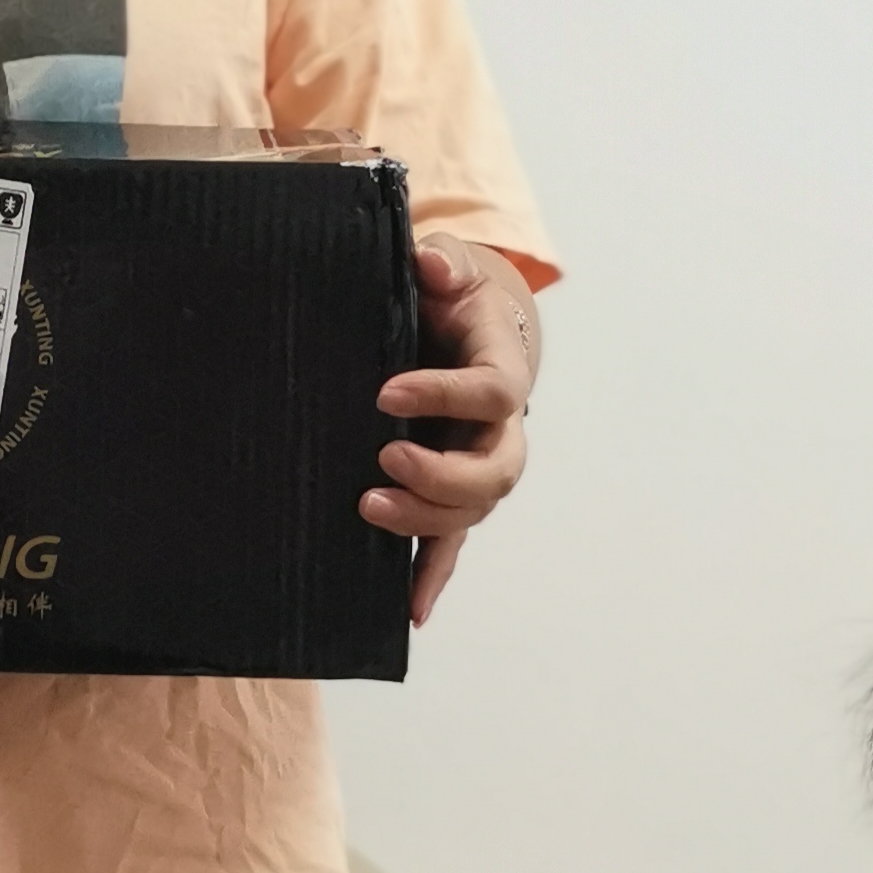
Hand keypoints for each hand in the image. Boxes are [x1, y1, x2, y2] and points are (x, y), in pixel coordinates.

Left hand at [363, 235, 538, 625]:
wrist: (469, 325)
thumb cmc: (453, 295)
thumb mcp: (450, 268)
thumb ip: (442, 263)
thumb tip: (428, 261)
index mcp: (503, 368)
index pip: (491, 391)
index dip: (445, 396)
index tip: (386, 392)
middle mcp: (501, 428)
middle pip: (496, 470)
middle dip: (443, 478)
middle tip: (384, 462)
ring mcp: (479, 465)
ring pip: (473, 511)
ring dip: (427, 522)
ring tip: (369, 510)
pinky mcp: (453, 492)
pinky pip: (451, 542)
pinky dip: (433, 576)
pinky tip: (409, 612)